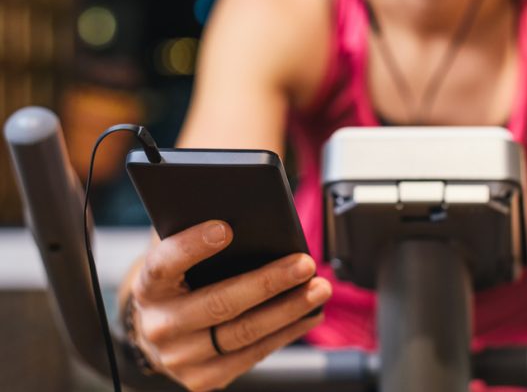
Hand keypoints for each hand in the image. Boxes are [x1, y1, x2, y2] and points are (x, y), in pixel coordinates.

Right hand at [126, 220, 330, 390]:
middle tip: (304, 264)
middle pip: (219, 303)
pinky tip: (309, 314)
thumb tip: (245, 211)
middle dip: (268, 282)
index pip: (165, 263)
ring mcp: (181, 357)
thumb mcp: (177, 254)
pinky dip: (286, 333)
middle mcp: (160, 325)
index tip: (226, 228)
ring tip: (319, 289)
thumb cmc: (179, 281)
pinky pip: (253, 355)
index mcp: (149, 286)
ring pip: (243, 332)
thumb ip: (196, 232)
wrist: (158, 332)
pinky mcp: (204, 378)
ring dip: (289, 310)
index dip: (193, 246)